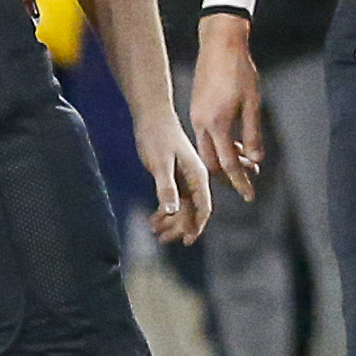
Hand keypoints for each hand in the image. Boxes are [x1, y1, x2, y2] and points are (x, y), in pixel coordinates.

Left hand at [136, 108, 212, 245]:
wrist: (152, 114)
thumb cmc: (157, 136)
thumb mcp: (160, 163)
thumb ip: (167, 187)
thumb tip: (173, 211)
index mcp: (197, 176)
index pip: (203, 207)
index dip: (196, 226)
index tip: (188, 241)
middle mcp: (194, 178)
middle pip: (192, 210)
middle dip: (179, 228)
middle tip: (162, 240)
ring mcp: (184, 177)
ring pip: (182, 206)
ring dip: (170, 221)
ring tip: (154, 232)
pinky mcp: (173, 174)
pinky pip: (173, 198)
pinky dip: (164, 210)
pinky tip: (152, 218)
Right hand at [190, 13, 266, 200]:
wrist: (220, 44)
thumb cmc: (240, 71)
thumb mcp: (252, 103)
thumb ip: (253, 134)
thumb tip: (255, 161)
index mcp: (216, 124)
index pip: (227, 164)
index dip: (240, 182)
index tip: (250, 196)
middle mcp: (201, 123)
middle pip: (211, 163)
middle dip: (229, 176)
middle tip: (248, 182)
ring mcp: (196, 116)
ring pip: (208, 150)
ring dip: (225, 160)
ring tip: (246, 162)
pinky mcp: (196, 109)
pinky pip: (206, 137)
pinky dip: (220, 146)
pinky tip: (235, 143)